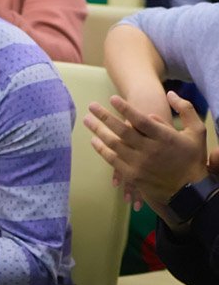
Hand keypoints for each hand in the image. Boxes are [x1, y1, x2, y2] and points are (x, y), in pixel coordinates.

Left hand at [84, 92, 207, 209]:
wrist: (191, 190)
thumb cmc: (193, 158)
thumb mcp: (197, 132)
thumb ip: (185, 111)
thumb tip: (170, 94)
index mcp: (165, 138)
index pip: (141, 120)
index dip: (125, 108)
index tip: (112, 98)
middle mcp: (150, 150)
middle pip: (122, 131)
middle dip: (104, 117)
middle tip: (91, 106)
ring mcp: (140, 164)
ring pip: (114, 145)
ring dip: (98, 131)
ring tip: (87, 120)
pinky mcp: (133, 176)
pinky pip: (113, 160)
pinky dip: (102, 149)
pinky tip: (94, 140)